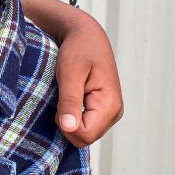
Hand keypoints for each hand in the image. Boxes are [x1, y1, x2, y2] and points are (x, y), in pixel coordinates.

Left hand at [54, 19, 122, 147]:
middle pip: (84, 139)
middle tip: (62, 96)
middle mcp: (114, 113)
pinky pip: (84, 125)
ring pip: (83, 134)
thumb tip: (69, 128)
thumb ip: (70, 101)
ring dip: (68, 119)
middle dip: (66, 123)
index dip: (66, 124)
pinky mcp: (101, 111)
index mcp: (110, 105)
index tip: (60, 101)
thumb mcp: (69, 73)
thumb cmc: (78, 49)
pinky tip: (69, 99)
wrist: (85, 35)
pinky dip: (71, 117)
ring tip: (66, 95)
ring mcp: (109, 113)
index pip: (85, 135)